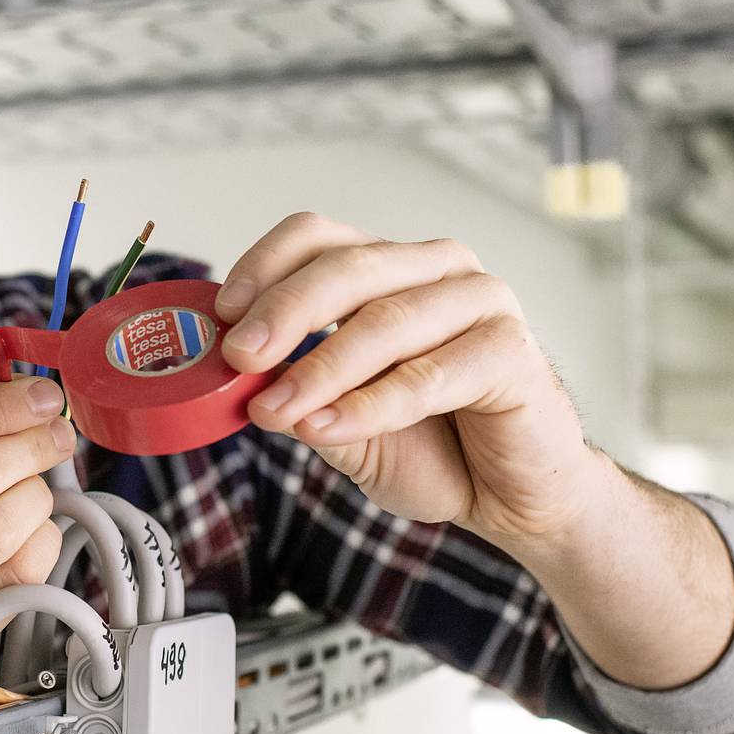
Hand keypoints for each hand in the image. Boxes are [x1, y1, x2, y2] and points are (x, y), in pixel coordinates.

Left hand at [215, 212, 601, 550]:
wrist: (511, 496)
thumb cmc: (432, 448)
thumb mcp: (340, 422)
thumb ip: (296, 394)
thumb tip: (233, 377)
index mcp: (390, 269)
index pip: (317, 237)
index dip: (264, 266)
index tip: (221, 316)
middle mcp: (436, 270)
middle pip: (348, 266)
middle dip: (283, 312)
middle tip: (237, 357)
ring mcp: (481, 302)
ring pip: (385, 321)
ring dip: (320, 369)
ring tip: (272, 411)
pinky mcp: (513, 351)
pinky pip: (429, 374)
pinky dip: (371, 405)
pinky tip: (327, 428)